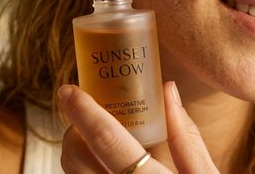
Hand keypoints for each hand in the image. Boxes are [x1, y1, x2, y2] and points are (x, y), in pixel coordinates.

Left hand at [59, 82, 219, 172]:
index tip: (68, 89)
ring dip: (76, 157)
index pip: (109, 142)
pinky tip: (104, 169)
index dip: (85, 112)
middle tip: (85, 117)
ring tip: (93, 143)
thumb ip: (187, 137)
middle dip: (73, 132)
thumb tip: (168, 89)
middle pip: (78, 162)